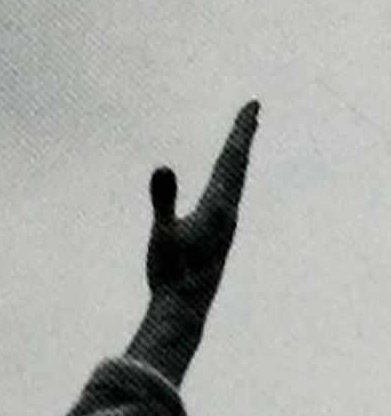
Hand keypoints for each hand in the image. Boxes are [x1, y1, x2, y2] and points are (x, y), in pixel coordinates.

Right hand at [146, 101, 258, 316]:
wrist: (184, 310)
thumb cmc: (172, 273)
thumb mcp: (162, 233)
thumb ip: (164, 199)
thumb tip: (162, 167)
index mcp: (217, 205)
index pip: (232, 158)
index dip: (241, 130)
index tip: (253, 105)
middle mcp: (227, 212)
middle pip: (238, 166)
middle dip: (243, 136)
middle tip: (253, 111)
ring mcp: (225, 227)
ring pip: (236, 183)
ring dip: (238, 159)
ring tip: (241, 143)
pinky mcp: (218, 238)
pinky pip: (228, 199)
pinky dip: (230, 182)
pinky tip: (226, 188)